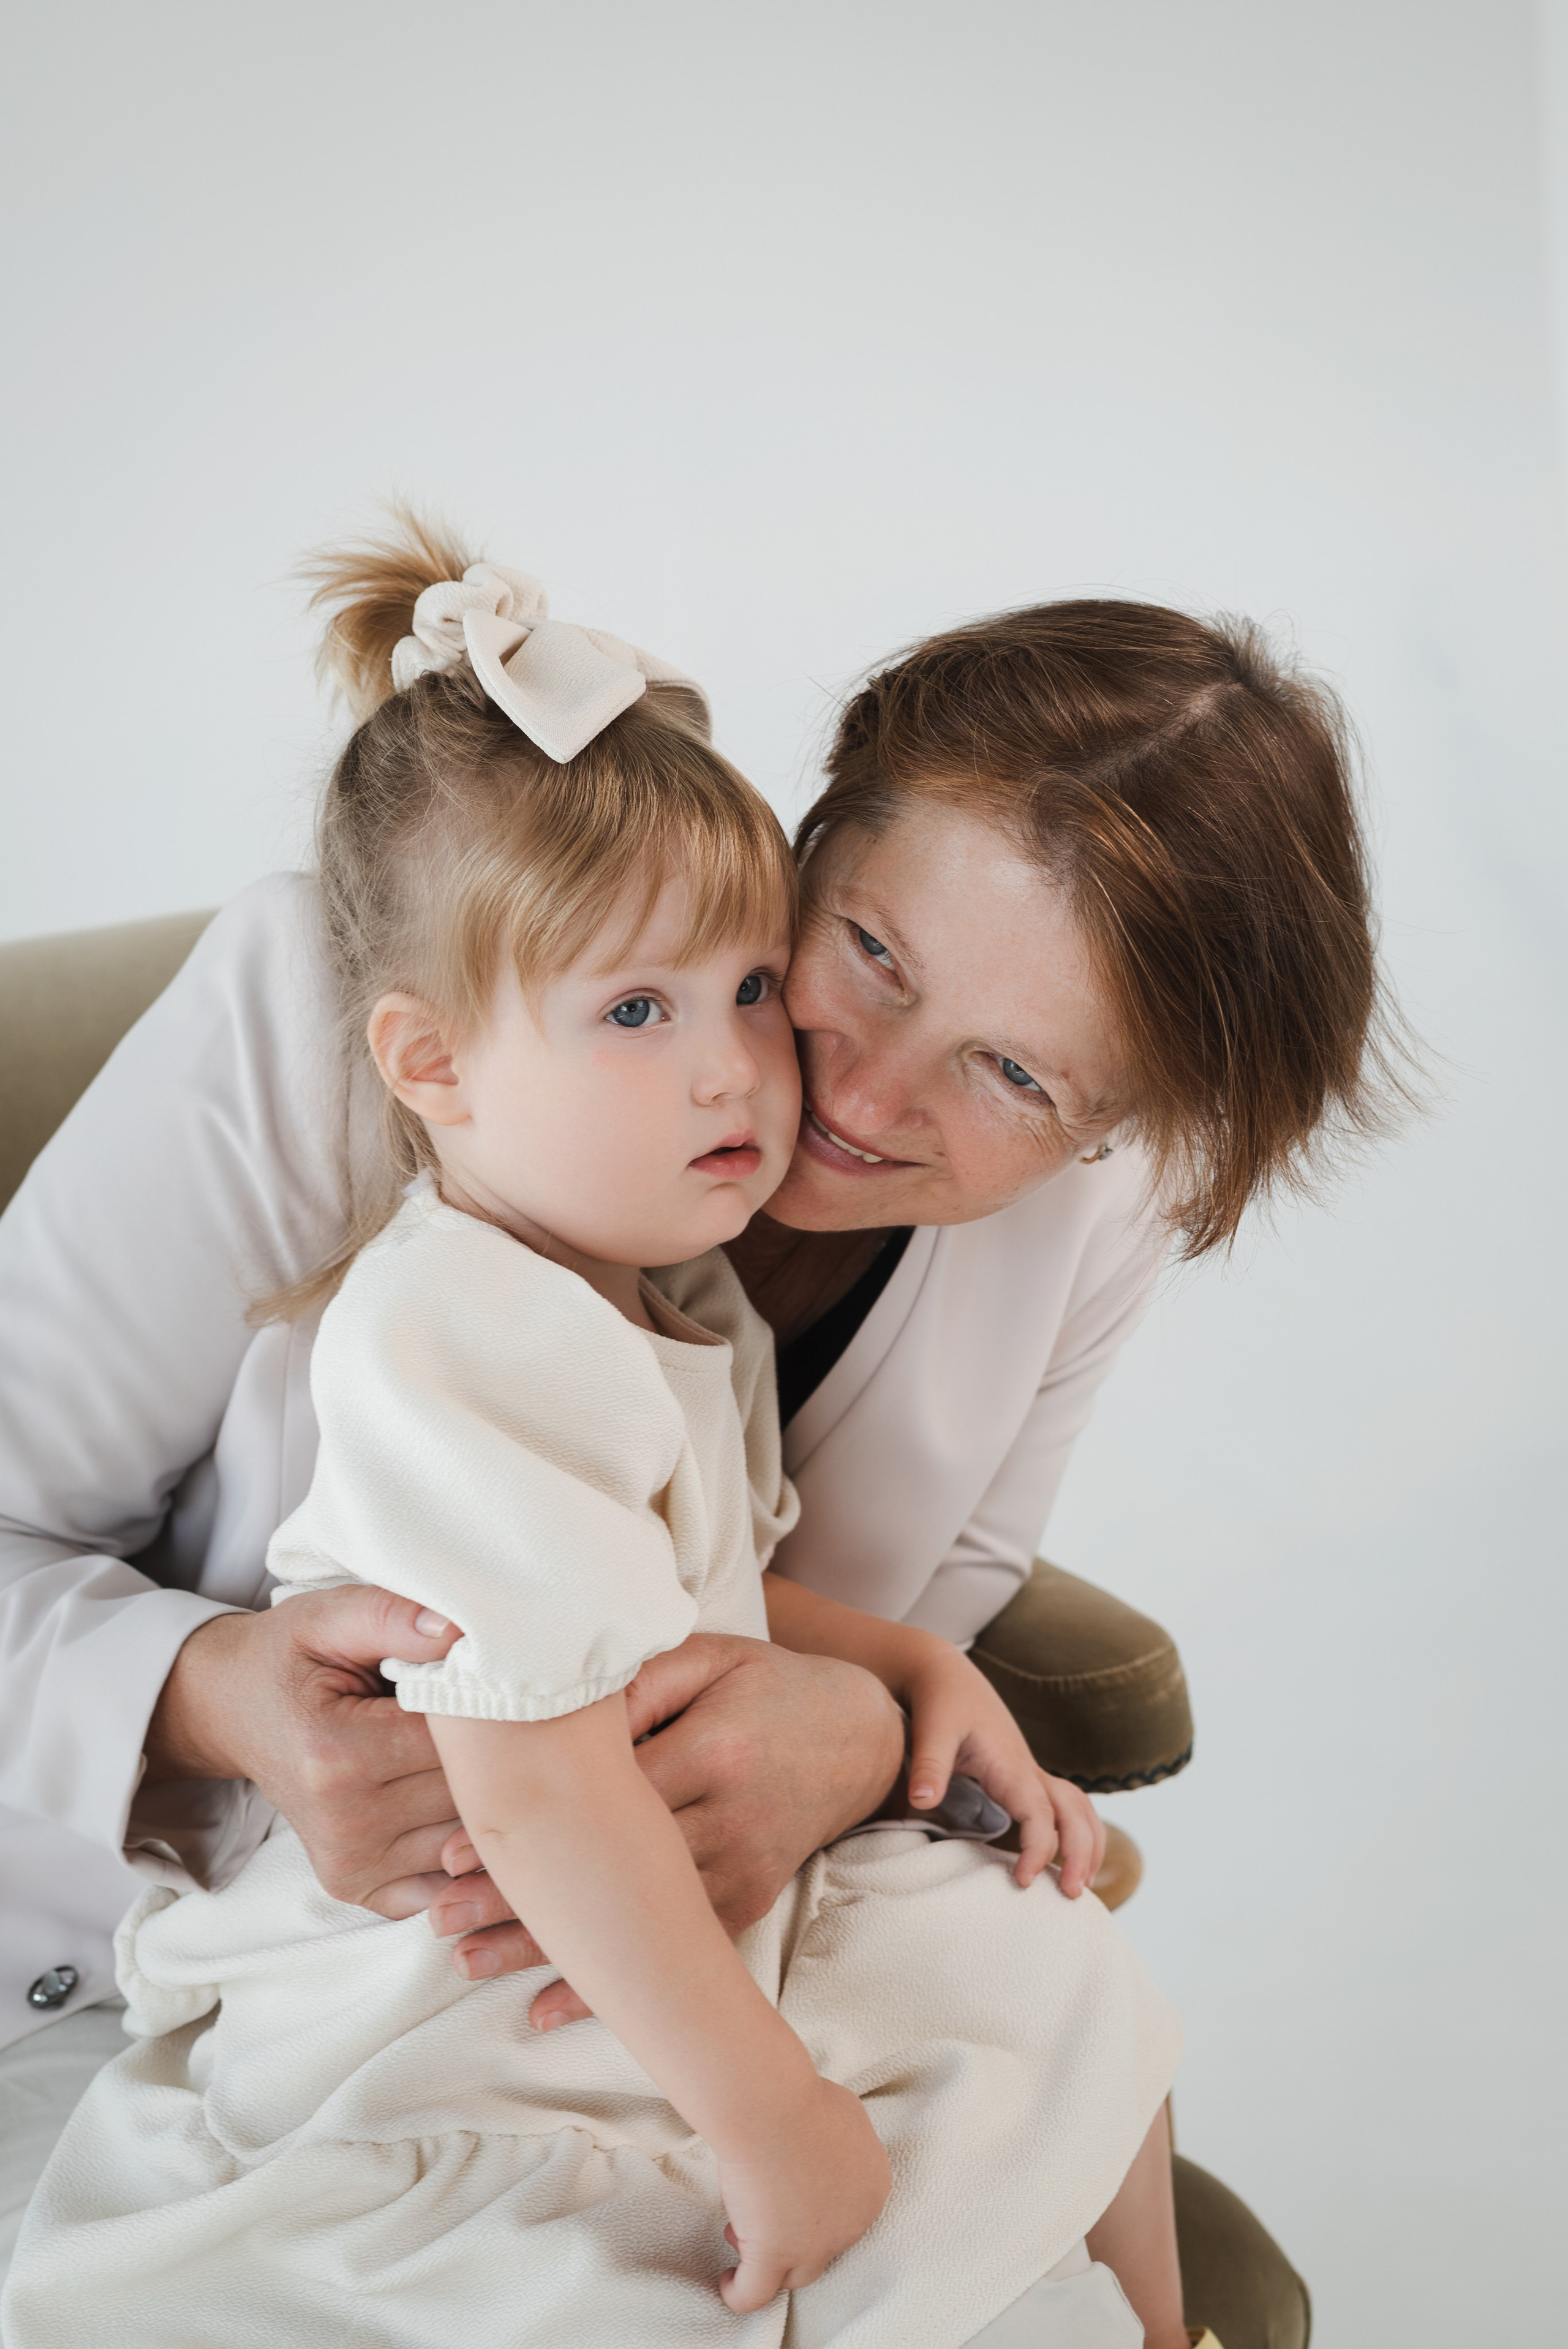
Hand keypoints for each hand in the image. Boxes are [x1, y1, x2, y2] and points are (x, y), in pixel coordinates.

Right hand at [143, 1590, 465, 1914]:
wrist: (231, 1710)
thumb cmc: (289, 1658)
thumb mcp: (329, 1617)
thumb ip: (393, 1616)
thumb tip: (456, 1628)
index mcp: (337, 1758)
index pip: (458, 1742)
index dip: (486, 1705)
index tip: (485, 1677)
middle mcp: (343, 1826)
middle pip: (469, 1793)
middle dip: (490, 1751)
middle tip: (486, 1709)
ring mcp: (350, 1866)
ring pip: (467, 1837)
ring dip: (483, 1797)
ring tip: (467, 1750)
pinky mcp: (357, 1887)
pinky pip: (445, 1882)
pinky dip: (464, 1850)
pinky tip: (460, 1805)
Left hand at [428, 1633, 905, 2007]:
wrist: (866, 1737)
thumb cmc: (770, 1684)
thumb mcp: (710, 1658)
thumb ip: (639, 1680)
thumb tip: (561, 1705)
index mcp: (714, 1749)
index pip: (606, 1797)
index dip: (531, 1827)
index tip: (454, 1850)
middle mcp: (729, 1817)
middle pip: (611, 1869)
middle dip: (521, 1899)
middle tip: (440, 1920)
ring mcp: (742, 1867)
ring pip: (634, 1920)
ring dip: (549, 1947)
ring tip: (469, 1962)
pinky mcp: (749, 1898)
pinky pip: (674, 1949)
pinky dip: (615, 1982)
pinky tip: (549, 2010)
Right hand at [717, 2077, 889, 2312]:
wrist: (772, 2108)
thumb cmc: (801, 2100)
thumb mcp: (843, 2115)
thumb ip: (843, 2144)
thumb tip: (824, 2154)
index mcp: (872, 2189)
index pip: (847, 2215)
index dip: (814, 2206)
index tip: (787, 2192)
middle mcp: (851, 2226)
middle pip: (823, 2248)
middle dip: (791, 2233)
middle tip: (761, 2210)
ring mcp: (815, 2248)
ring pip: (794, 2276)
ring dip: (769, 2261)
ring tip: (740, 2236)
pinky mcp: (774, 2257)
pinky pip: (754, 2294)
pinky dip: (739, 2293)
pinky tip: (726, 2280)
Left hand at [904, 1640, 1104, 1894]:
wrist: (945, 1674)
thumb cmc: (940, 1701)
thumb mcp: (931, 1729)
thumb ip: (928, 1765)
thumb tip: (921, 1801)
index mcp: (1010, 1763)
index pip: (1041, 1813)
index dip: (1040, 1848)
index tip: (1024, 1881)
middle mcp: (1028, 1769)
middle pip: (1075, 1812)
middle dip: (1082, 1853)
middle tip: (1073, 1897)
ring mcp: (1030, 1773)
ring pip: (1079, 1807)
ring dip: (1089, 1843)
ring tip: (1083, 1885)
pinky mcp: (1023, 1777)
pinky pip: (1064, 1806)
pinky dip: (1077, 1832)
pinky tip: (1068, 1860)